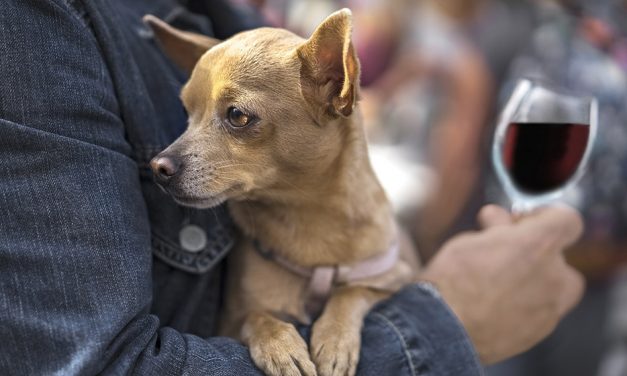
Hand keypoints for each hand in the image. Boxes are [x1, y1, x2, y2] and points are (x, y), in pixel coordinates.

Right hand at [420, 205, 584, 363]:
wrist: (444, 328)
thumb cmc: (452, 283)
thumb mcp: (468, 239)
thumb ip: (495, 228)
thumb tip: (499, 220)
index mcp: (537, 244)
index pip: (567, 220)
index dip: (546, 217)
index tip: (528, 221)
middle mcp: (553, 275)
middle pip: (560, 255)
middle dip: (535, 252)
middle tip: (504, 252)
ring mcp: (551, 306)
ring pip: (554, 286)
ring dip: (535, 279)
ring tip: (501, 283)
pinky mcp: (541, 330)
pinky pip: (543, 310)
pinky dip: (526, 305)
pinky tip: (498, 305)